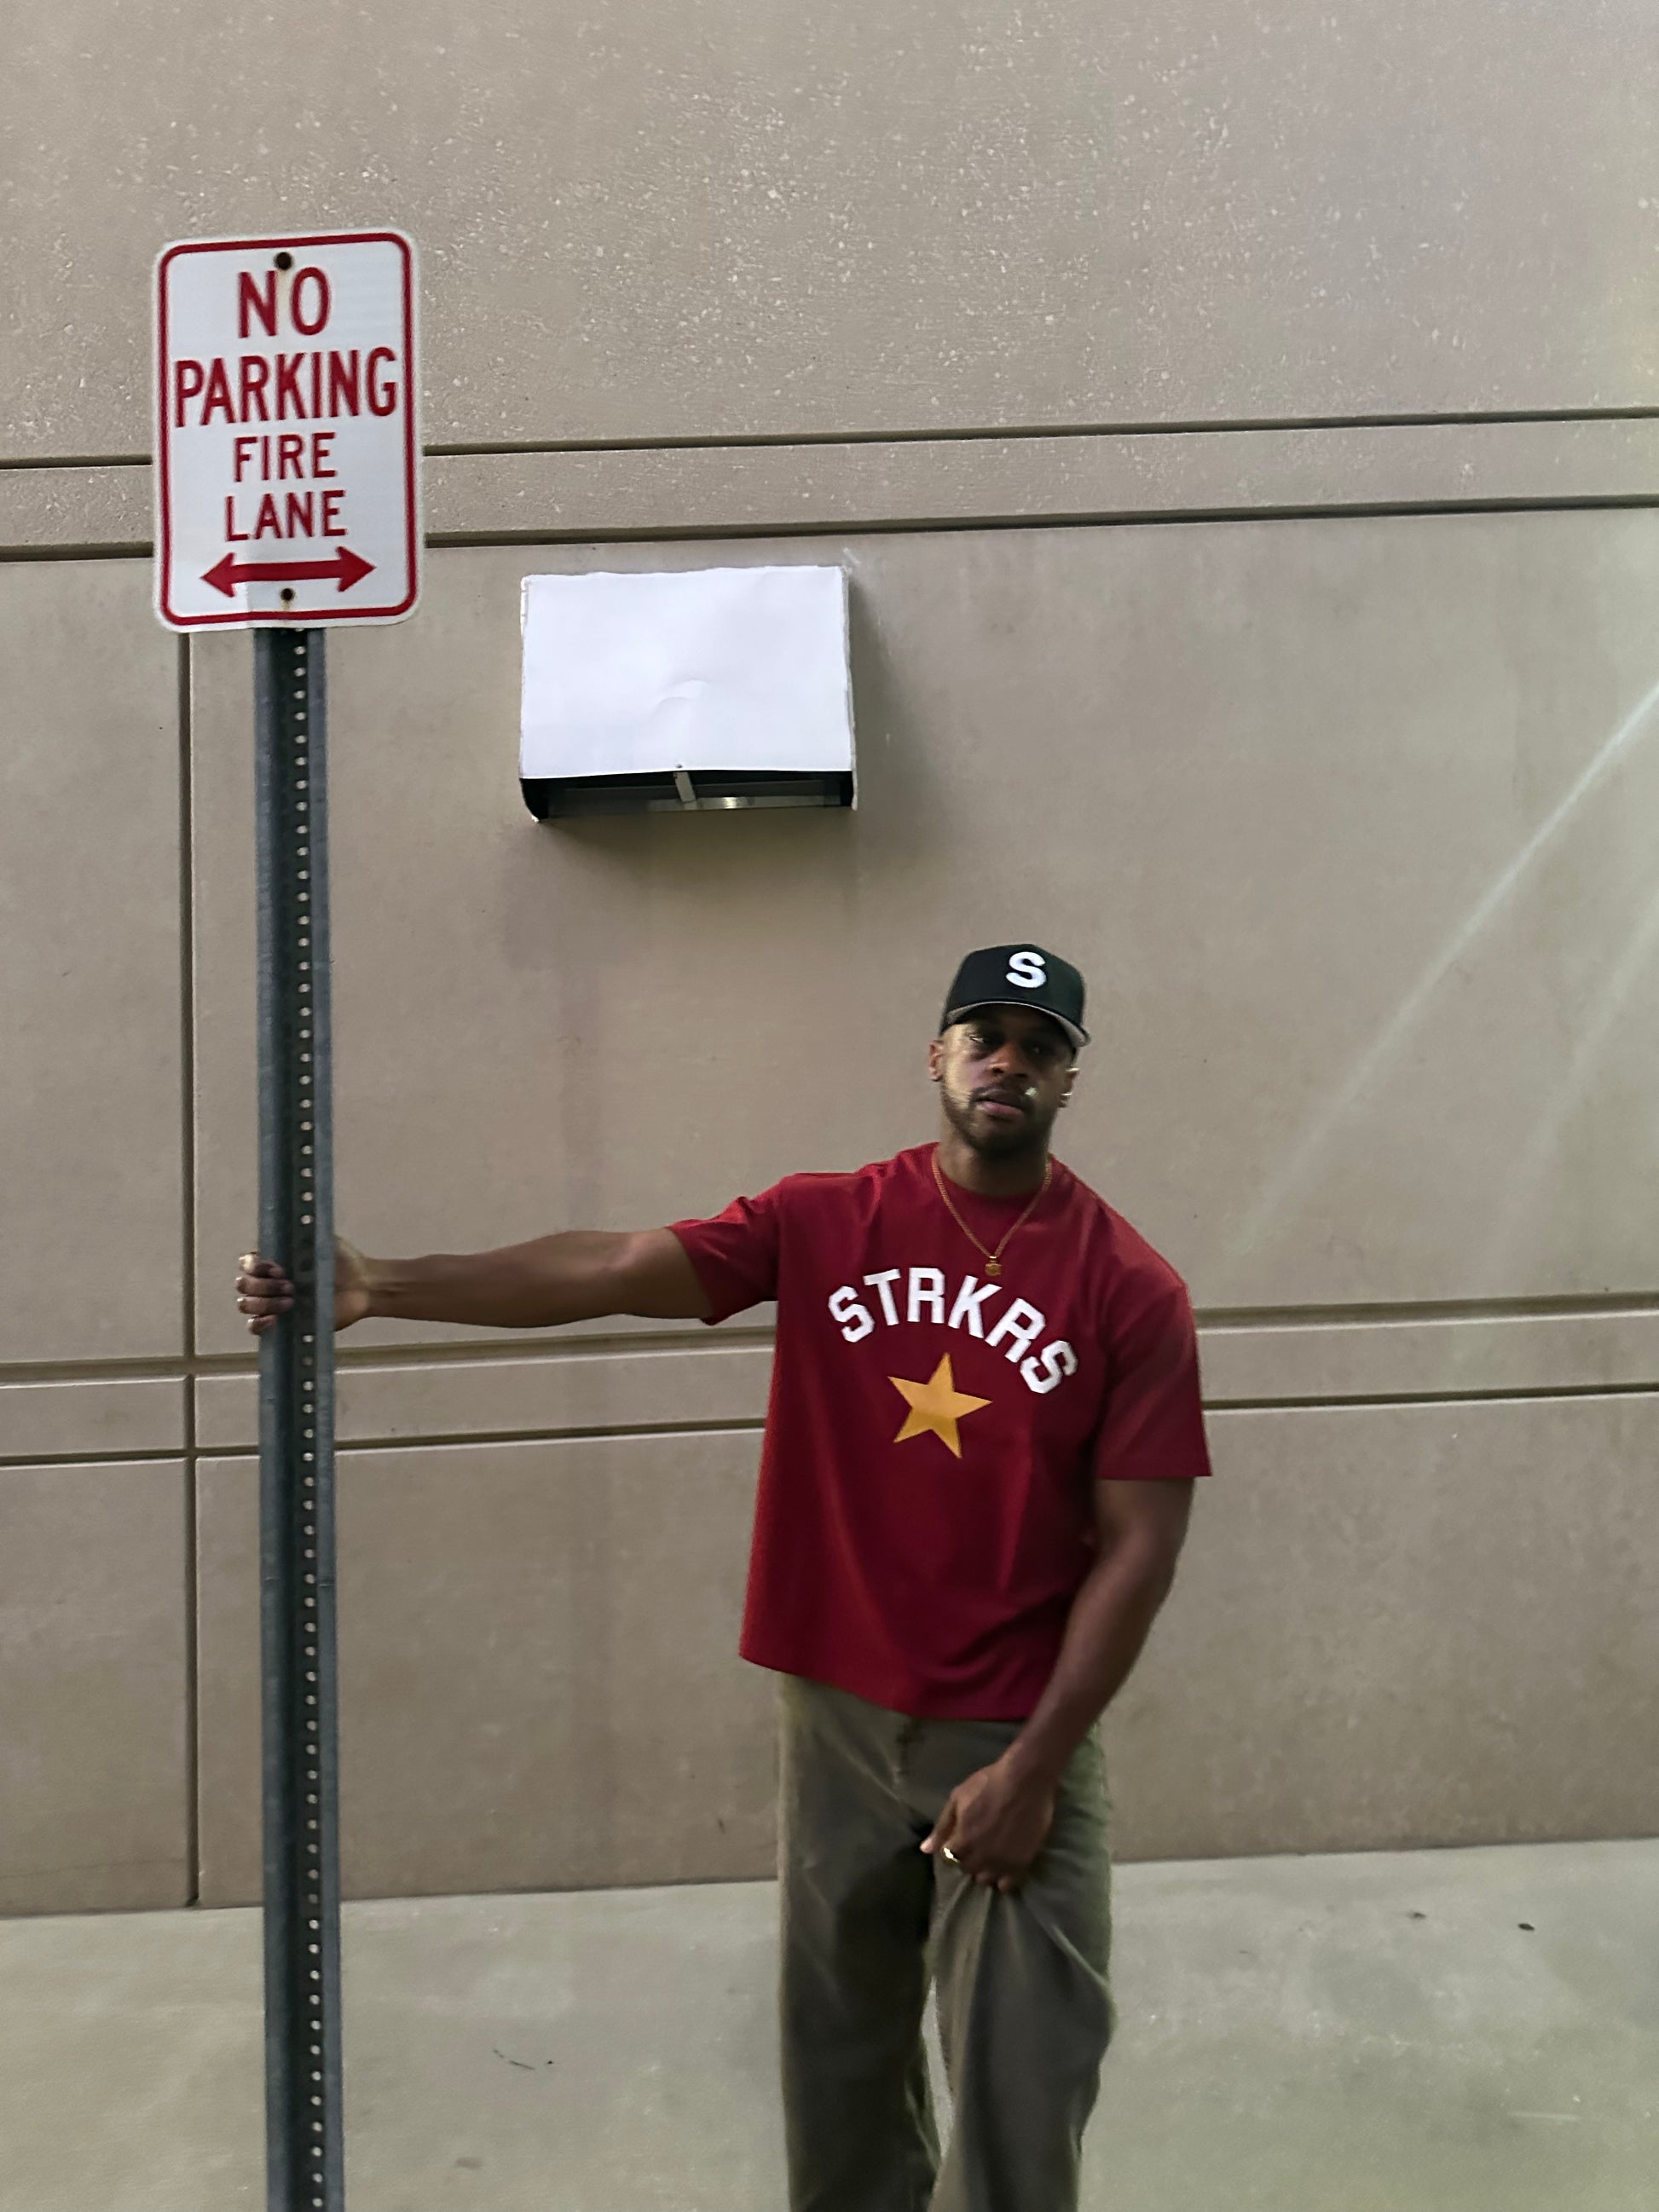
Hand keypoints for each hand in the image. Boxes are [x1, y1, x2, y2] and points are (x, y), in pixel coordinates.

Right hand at [235, 1237, 373, 1334]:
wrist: (364, 1286)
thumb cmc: (343, 1261)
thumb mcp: (323, 1241)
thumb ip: (301, 1236)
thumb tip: (283, 1226)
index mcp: (274, 1261)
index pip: (247, 1263)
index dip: (256, 1266)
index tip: (280, 1268)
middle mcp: (269, 1281)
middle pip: (243, 1284)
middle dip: (263, 1285)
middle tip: (291, 1286)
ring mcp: (273, 1303)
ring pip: (246, 1304)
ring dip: (264, 1302)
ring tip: (291, 1301)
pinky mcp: (281, 1323)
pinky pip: (254, 1326)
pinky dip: (258, 1323)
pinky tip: (274, 1319)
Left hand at [920, 1757, 1056, 1892]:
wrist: (1026, 1780)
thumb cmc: (989, 1784)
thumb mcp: (958, 1799)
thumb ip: (942, 1827)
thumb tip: (925, 1850)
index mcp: (962, 1842)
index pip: (950, 1858)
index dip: (955, 1848)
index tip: (961, 1839)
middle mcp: (981, 1857)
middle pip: (968, 1869)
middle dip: (968, 1859)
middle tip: (977, 1845)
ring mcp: (1002, 1863)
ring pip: (986, 1879)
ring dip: (985, 1870)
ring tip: (990, 1856)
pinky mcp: (1022, 1864)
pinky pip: (1008, 1884)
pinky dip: (1003, 1879)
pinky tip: (1004, 1866)